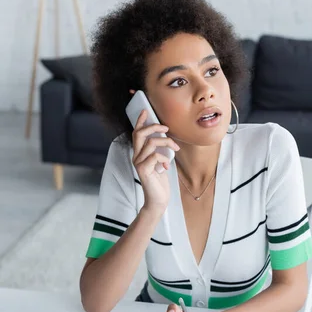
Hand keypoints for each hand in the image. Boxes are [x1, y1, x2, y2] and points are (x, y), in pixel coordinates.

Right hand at [129, 89, 179, 212]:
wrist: (158, 200)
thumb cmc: (160, 182)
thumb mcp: (161, 162)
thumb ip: (160, 150)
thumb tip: (166, 137)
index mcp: (140, 153)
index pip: (137, 133)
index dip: (140, 121)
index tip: (145, 110)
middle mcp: (136, 156)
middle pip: (140, 133)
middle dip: (154, 127)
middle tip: (166, 128)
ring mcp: (138, 163)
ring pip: (151, 142)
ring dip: (166, 143)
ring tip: (174, 150)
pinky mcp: (143, 170)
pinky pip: (156, 155)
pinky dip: (165, 158)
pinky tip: (167, 166)